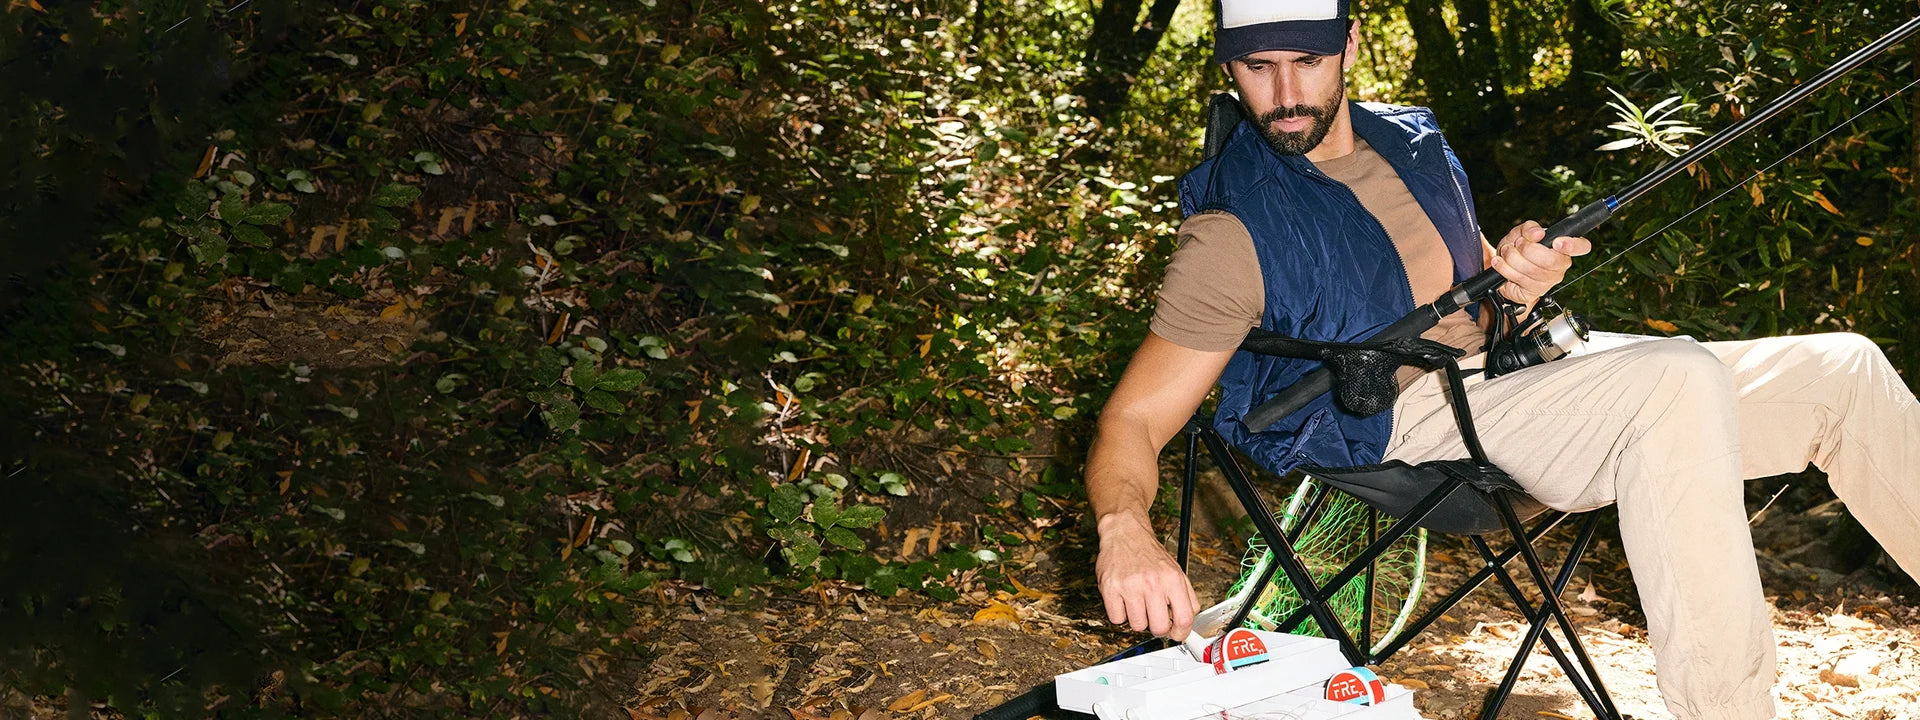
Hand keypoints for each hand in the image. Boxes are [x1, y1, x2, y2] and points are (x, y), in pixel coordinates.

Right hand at [1095, 512, 1198, 639]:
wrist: (1125, 533)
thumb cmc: (1149, 554)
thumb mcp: (1176, 571)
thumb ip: (1187, 598)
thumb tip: (1188, 624)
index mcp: (1173, 579)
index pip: (1184, 619)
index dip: (1180, 633)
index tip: (1176, 633)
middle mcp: (1153, 582)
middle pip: (1159, 628)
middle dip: (1157, 627)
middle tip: (1154, 616)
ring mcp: (1130, 585)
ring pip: (1137, 626)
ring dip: (1137, 618)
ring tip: (1137, 601)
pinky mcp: (1110, 588)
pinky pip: (1117, 619)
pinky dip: (1120, 613)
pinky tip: (1124, 599)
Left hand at [1489, 220, 1590, 305]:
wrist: (1502, 270)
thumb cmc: (1517, 249)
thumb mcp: (1521, 233)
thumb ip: (1529, 228)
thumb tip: (1538, 233)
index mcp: (1563, 248)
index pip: (1582, 246)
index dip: (1573, 245)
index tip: (1557, 242)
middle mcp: (1560, 265)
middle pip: (1550, 260)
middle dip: (1527, 249)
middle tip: (1517, 243)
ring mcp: (1550, 281)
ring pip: (1531, 270)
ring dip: (1512, 257)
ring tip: (1506, 252)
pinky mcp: (1535, 291)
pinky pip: (1520, 279)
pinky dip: (1504, 268)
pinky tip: (1500, 263)